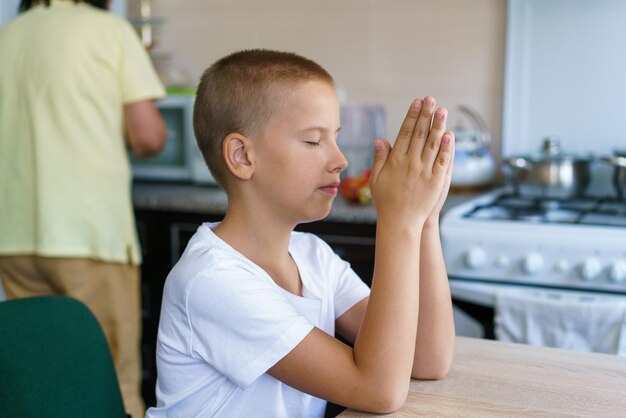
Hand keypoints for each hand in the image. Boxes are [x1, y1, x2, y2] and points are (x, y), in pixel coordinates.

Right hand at [368, 96, 452, 226]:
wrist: (400, 223)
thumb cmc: (386, 202)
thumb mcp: (376, 179)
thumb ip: (380, 158)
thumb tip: (379, 139)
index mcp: (395, 161)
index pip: (405, 133)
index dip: (412, 116)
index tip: (417, 103)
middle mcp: (410, 163)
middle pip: (420, 134)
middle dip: (426, 115)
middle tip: (431, 99)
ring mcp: (424, 171)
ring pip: (433, 144)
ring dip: (438, 126)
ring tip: (442, 110)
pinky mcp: (436, 181)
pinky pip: (442, 161)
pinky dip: (446, 147)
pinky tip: (449, 135)